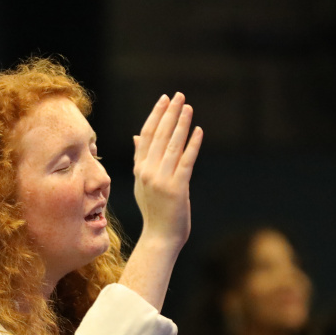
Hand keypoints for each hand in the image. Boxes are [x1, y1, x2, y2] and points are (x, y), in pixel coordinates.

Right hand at [132, 92, 202, 252]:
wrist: (159, 238)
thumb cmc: (154, 211)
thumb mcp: (142, 183)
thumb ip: (140, 159)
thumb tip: (136, 136)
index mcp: (139, 170)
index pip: (146, 135)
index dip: (155, 115)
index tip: (164, 100)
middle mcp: (147, 172)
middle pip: (159, 136)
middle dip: (169, 113)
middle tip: (179, 96)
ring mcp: (161, 180)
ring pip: (172, 145)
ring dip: (181, 124)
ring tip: (188, 107)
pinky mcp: (177, 188)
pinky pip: (186, 161)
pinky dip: (192, 144)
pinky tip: (199, 131)